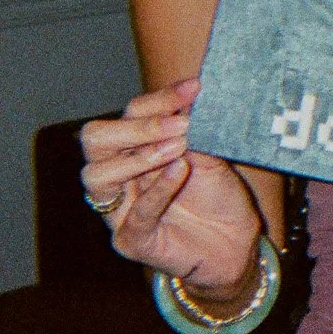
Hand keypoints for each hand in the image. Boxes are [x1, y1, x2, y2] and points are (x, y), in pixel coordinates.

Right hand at [78, 79, 260, 294]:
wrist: (236, 244)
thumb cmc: (218, 197)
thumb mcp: (211, 156)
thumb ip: (196, 133)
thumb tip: (191, 98)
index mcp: (134, 149)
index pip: (130, 114)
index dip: (159, 99)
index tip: (193, 89)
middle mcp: (119, 176)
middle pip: (96, 139)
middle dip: (136, 126)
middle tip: (178, 123)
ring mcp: (120, 209)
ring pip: (98, 175)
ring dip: (140, 156)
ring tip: (177, 148)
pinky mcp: (132, 240)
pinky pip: (134, 214)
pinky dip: (157, 190)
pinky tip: (180, 171)